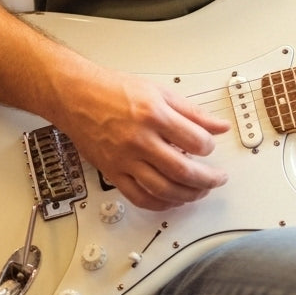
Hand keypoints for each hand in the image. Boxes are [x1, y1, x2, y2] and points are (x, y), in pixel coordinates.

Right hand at [52, 64, 232, 211]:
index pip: (195, 141)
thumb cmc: (114, 90)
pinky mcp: (112, 172)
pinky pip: (139, 197)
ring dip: (187, 195)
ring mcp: (124, 159)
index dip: (209, 147)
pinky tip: (171, 200)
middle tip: (218, 179)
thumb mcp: (160, 92)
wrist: (76, 96)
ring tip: (199, 191)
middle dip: (207, 179)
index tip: (210, 147)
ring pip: (163, 189)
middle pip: (182, 171)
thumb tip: (219, 126)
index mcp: (154, 115)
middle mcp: (139, 140)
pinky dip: (159, 204)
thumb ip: (193, 113)